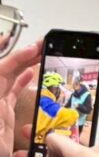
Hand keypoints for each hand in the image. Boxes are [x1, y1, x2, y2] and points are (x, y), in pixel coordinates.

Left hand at [0, 41, 40, 156]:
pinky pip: (11, 93)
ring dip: (22, 65)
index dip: (3, 52)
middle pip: (2, 71)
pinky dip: (21, 82)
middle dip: (19, 55)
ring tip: (37, 55)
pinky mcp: (2, 118)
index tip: (10, 37)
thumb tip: (2, 94)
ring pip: (8, 79)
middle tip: (38, 46)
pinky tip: (29, 76)